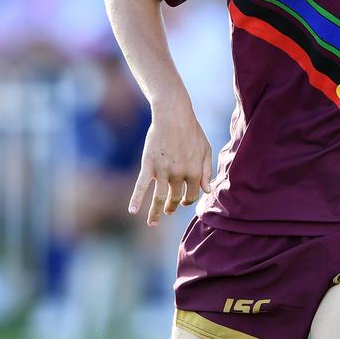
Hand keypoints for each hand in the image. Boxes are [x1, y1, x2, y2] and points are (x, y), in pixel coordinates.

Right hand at [128, 107, 212, 225]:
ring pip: (159, 198)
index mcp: (195, 172)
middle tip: (169, 210)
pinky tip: (132, 211)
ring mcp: (163, 171)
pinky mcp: (148, 165)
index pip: (192, 194)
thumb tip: (207, 190)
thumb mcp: (205, 150)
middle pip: (176, 198)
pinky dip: (136, 199)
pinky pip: (141, 186)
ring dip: (156, 212)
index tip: (184, 201)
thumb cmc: (191, 131)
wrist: (173, 115)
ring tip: (153, 223)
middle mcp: (179, 174)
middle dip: (173, 207)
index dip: (189, 200)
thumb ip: (207, 171)